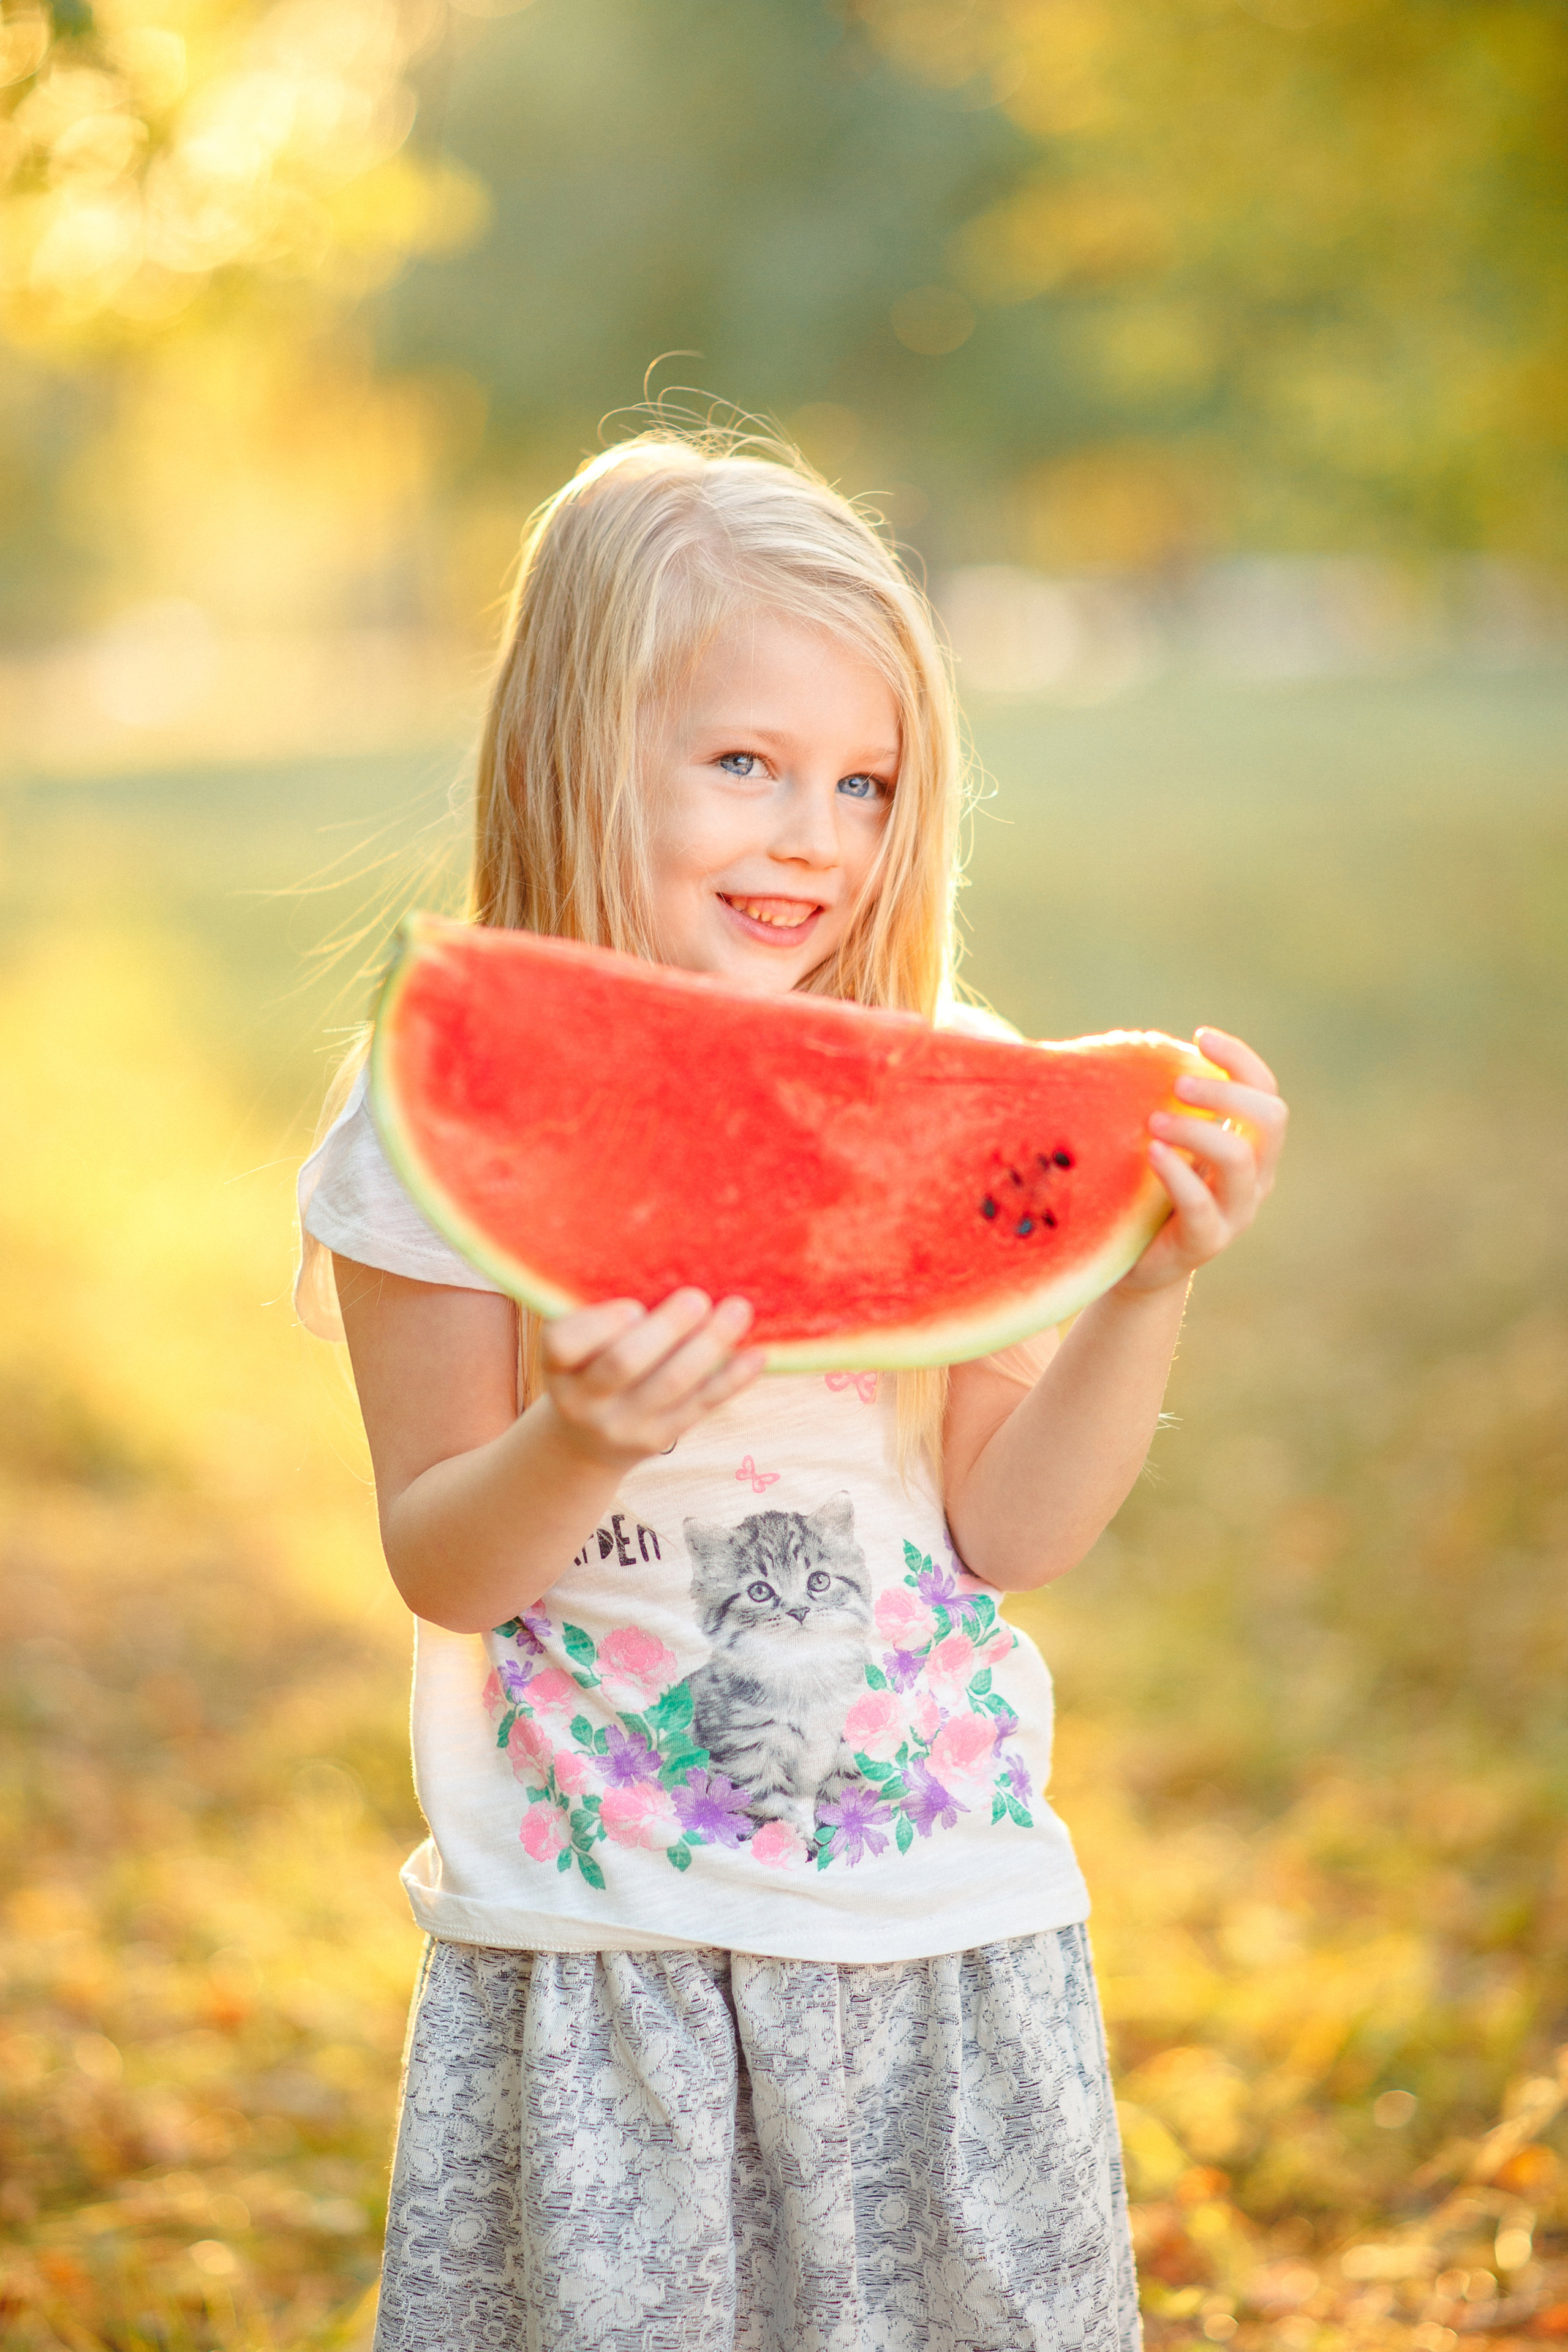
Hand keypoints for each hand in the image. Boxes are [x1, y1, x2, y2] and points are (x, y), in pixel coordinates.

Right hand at [540, 1288, 765, 1468]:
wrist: (586, 1442)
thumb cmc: (589, 1366)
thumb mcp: (578, 1345)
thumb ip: (600, 1311)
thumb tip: (659, 1254)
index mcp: (557, 1366)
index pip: (564, 1344)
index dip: (599, 1324)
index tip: (633, 1305)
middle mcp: (584, 1400)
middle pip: (624, 1363)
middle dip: (665, 1328)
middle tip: (697, 1297)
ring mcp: (622, 1424)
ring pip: (672, 1384)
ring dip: (709, 1344)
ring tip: (737, 1310)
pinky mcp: (658, 1439)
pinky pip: (700, 1405)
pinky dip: (731, 1378)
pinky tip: (757, 1354)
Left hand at [1117, 1027, 1287, 1294]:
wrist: (1134, 1263)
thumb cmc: (1145, 1188)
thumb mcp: (1160, 1138)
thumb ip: (1164, 1101)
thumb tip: (1132, 1045)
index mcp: (1250, 1144)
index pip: (1265, 1089)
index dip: (1240, 1059)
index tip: (1200, 1037)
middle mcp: (1255, 1176)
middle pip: (1270, 1119)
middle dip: (1226, 1092)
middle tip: (1177, 1083)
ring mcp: (1236, 1212)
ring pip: (1241, 1159)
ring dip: (1199, 1129)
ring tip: (1154, 1121)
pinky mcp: (1207, 1242)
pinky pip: (1203, 1205)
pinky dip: (1178, 1173)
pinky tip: (1152, 1153)